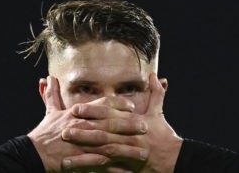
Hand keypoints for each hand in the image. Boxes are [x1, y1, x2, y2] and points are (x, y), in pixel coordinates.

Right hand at [27, 76, 149, 171]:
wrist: (33, 153)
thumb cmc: (44, 133)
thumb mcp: (49, 112)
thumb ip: (52, 95)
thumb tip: (48, 78)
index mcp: (78, 114)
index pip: (102, 105)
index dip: (118, 104)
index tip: (132, 106)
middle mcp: (83, 127)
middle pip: (110, 124)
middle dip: (129, 125)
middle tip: (145, 126)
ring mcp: (83, 144)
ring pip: (110, 145)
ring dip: (128, 148)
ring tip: (143, 151)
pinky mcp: (81, 160)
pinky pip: (102, 165)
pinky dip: (115, 168)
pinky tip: (129, 170)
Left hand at [62, 73, 182, 172]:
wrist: (174, 159)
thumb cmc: (164, 135)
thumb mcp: (159, 113)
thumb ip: (155, 93)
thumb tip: (155, 75)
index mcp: (134, 122)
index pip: (110, 115)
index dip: (92, 112)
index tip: (75, 109)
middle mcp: (129, 136)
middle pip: (103, 133)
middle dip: (83, 131)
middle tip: (64, 129)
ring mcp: (128, 152)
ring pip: (103, 151)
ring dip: (84, 151)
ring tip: (67, 151)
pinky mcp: (128, 165)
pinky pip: (107, 168)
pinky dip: (91, 168)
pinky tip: (77, 168)